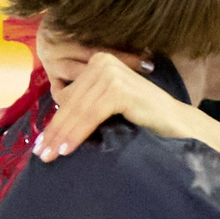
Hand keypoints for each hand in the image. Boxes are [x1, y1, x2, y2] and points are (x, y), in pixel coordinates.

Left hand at [37, 50, 219, 160]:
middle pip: (72, 103)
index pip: (70, 96)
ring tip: (49, 156)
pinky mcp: (119, 89)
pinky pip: (91, 115)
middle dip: (55, 131)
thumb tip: (54, 124)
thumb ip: (86, 106)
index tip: (40, 144)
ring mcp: (112, 73)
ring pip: (78, 111)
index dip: (54, 122)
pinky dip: (77, 134)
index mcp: (98, 62)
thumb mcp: (109, 106)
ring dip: (62, 136)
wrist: (179, 123)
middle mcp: (103, 62)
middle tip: (40, 154)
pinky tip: (66, 150)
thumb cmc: (145, 119)